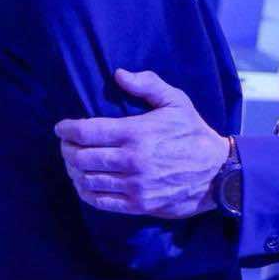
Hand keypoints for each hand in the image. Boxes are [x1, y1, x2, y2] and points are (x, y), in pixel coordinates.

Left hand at [54, 70, 228, 218]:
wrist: (217, 172)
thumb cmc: (194, 132)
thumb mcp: (176, 101)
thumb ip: (148, 84)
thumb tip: (118, 74)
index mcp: (137, 133)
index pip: (88, 131)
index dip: (67, 129)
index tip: (61, 127)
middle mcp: (131, 160)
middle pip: (81, 157)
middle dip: (67, 149)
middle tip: (66, 144)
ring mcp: (134, 185)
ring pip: (87, 180)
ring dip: (74, 170)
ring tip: (74, 162)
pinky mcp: (137, 204)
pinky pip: (100, 201)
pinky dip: (85, 191)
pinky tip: (85, 182)